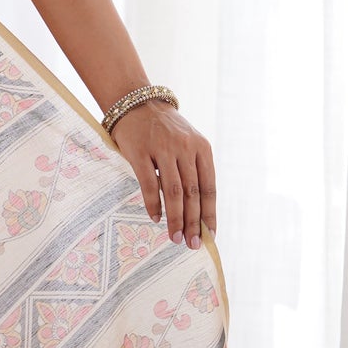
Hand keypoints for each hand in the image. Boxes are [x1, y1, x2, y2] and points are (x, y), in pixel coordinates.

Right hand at [109, 102, 216, 246]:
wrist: (137, 103)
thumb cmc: (164, 129)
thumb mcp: (187, 143)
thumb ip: (193, 169)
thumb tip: (197, 209)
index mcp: (202, 148)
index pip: (209, 187)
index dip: (210, 213)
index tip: (210, 235)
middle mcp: (185, 148)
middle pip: (193, 193)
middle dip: (194, 222)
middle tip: (191, 244)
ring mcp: (163, 149)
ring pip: (174, 192)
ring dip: (175, 218)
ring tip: (175, 237)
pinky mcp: (140, 152)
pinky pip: (149, 183)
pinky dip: (153, 204)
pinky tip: (156, 218)